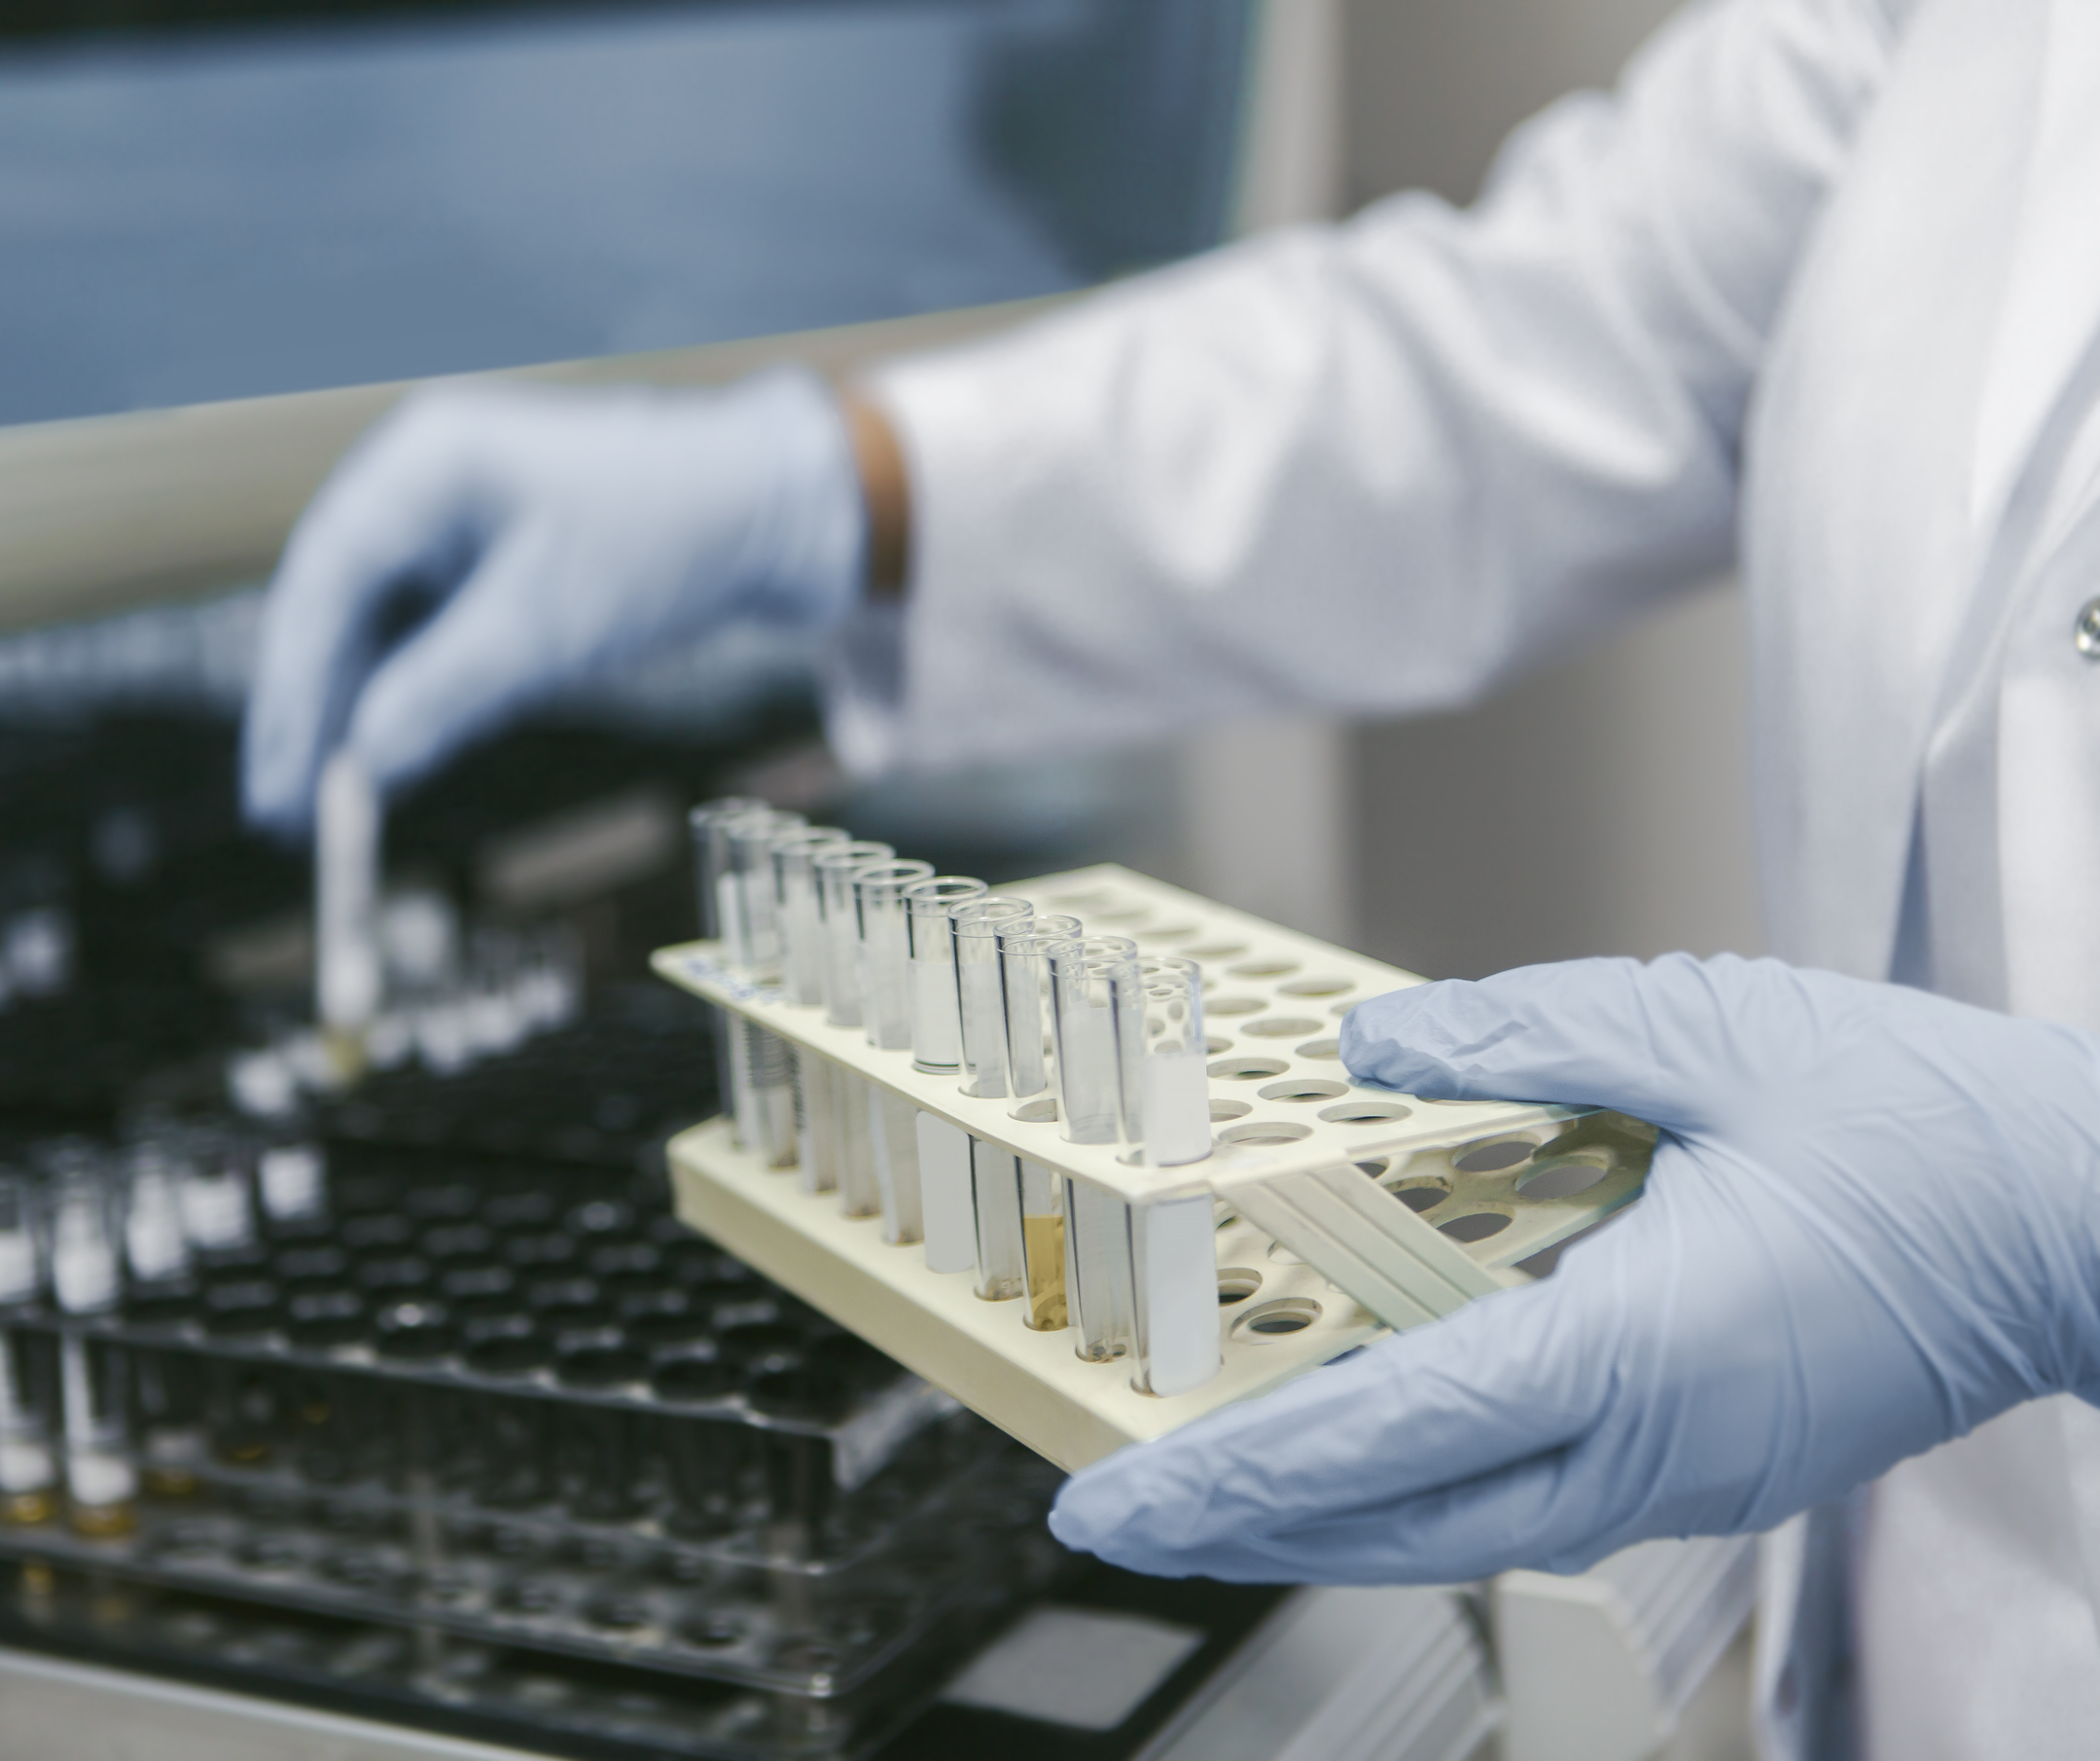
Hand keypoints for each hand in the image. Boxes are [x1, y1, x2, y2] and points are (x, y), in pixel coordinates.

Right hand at [241, 368, 867, 833]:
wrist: (766, 512)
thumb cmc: (663, 541)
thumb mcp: (547, 627)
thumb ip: (445, 693)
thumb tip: (364, 767)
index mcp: (426, 461)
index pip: (326, 577)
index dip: (294, 685)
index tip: (279, 773)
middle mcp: (424, 481)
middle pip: (335, 604)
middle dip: (311, 708)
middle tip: (283, 808)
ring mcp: (453, 520)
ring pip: (376, 625)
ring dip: (353, 710)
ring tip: (325, 806)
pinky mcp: (486, 561)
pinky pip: (423, 633)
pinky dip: (405, 696)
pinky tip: (387, 761)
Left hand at [1050, 954, 2099, 1583]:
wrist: (2089, 1215)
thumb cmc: (1928, 1123)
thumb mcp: (1709, 1032)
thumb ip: (1520, 1035)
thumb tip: (1373, 1049)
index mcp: (1637, 1354)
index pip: (1386, 1437)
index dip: (1232, 1478)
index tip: (1115, 1505)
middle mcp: (1651, 1447)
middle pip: (1400, 1521)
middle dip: (1244, 1525)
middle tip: (1116, 1513)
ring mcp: (1684, 1473)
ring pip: (1461, 1524)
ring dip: (1326, 1511)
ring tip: (1207, 1486)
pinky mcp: (1707, 1459)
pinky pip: (1528, 1493)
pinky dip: (1419, 1479)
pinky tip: (1360, 1439)